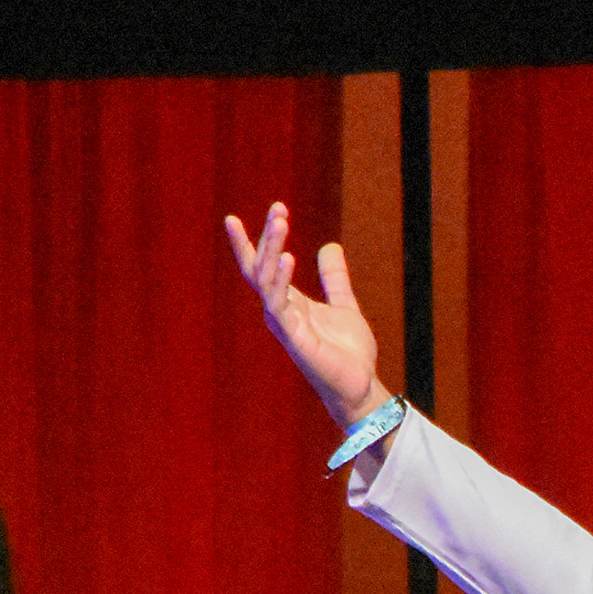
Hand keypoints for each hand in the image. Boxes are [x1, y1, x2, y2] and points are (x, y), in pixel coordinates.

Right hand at [222, 201, 395, 428]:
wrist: (360, 386)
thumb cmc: (348, 353)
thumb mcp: (344, 305)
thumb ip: (334, 278)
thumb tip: (330, 246)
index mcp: (289, 302)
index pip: (260, 268)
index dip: (247, 243)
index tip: (231, 218)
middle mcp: (280, 311)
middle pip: (261, 267)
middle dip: (266, 236)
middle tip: (278, 207)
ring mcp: (284, 323)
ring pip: (266, 280)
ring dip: (271, 249)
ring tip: (281, 220)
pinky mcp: (294, 337)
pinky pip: (279, 304)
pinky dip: (281, 279)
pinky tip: (288, 256)